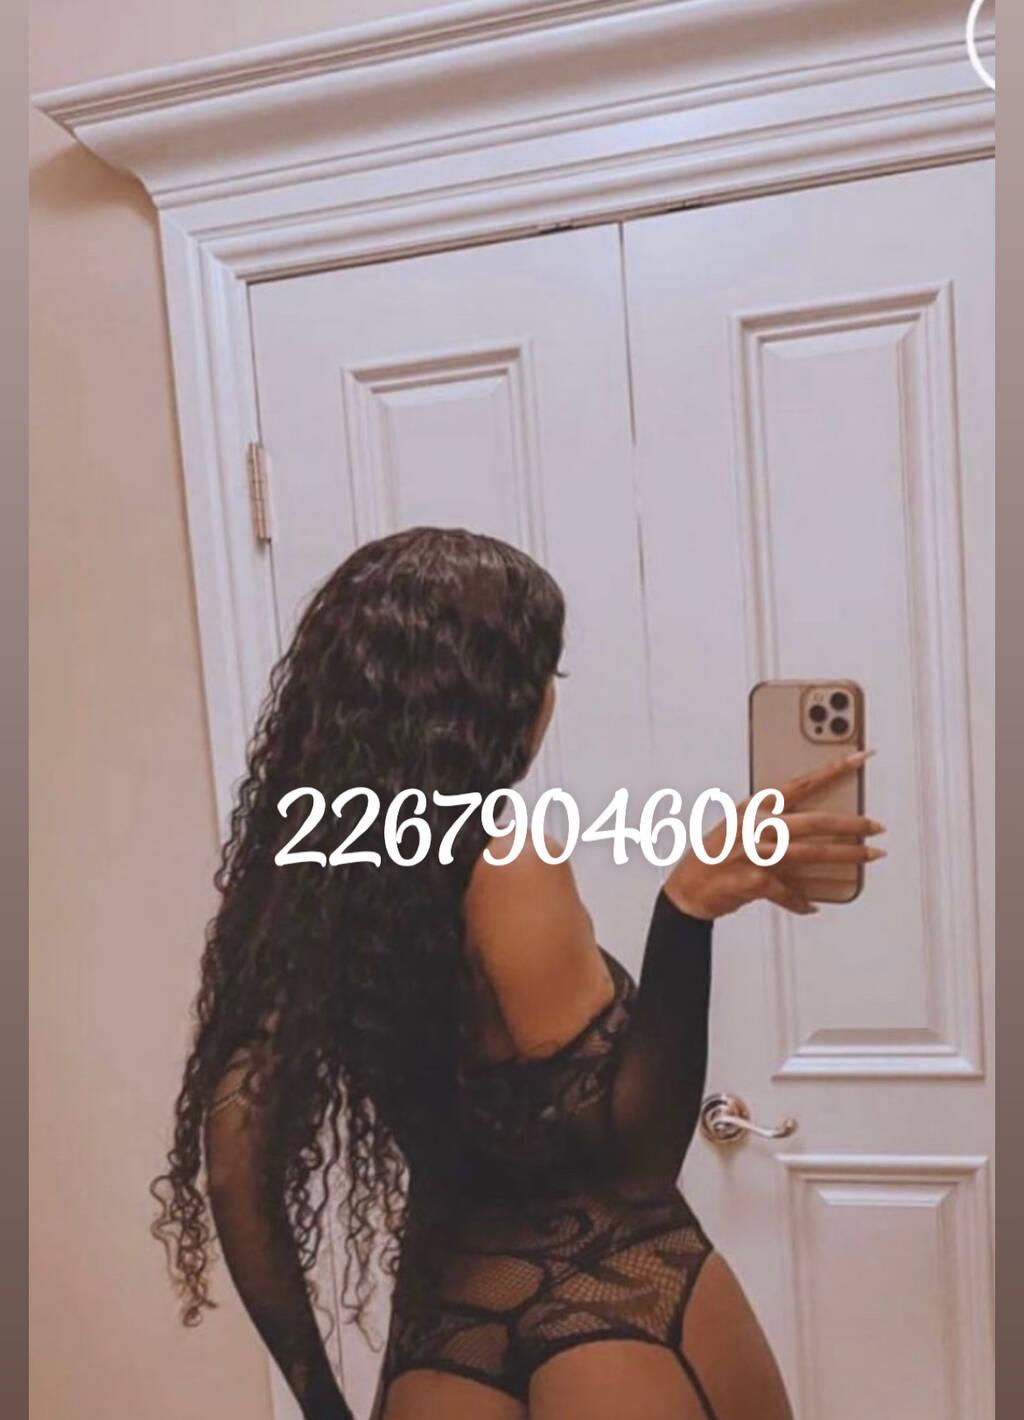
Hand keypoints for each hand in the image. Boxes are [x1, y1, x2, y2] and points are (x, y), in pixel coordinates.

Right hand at [664, 750, 885, 919]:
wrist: (687, 888)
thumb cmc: (716, 855)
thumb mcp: (741, 827)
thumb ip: (773, 823)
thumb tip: (815, 828)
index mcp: (753, 806)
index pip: (801, 783)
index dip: (832, 769)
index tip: (859, 757)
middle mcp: (755, 826)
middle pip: (813, 821)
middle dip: (851, 823)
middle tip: (876, 826)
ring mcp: (754, 854)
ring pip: (811, 853)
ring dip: (845, 855)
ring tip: (870, 855)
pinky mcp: (754, 881)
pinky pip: (789, 892)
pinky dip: (802, 901)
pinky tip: (813, 904)